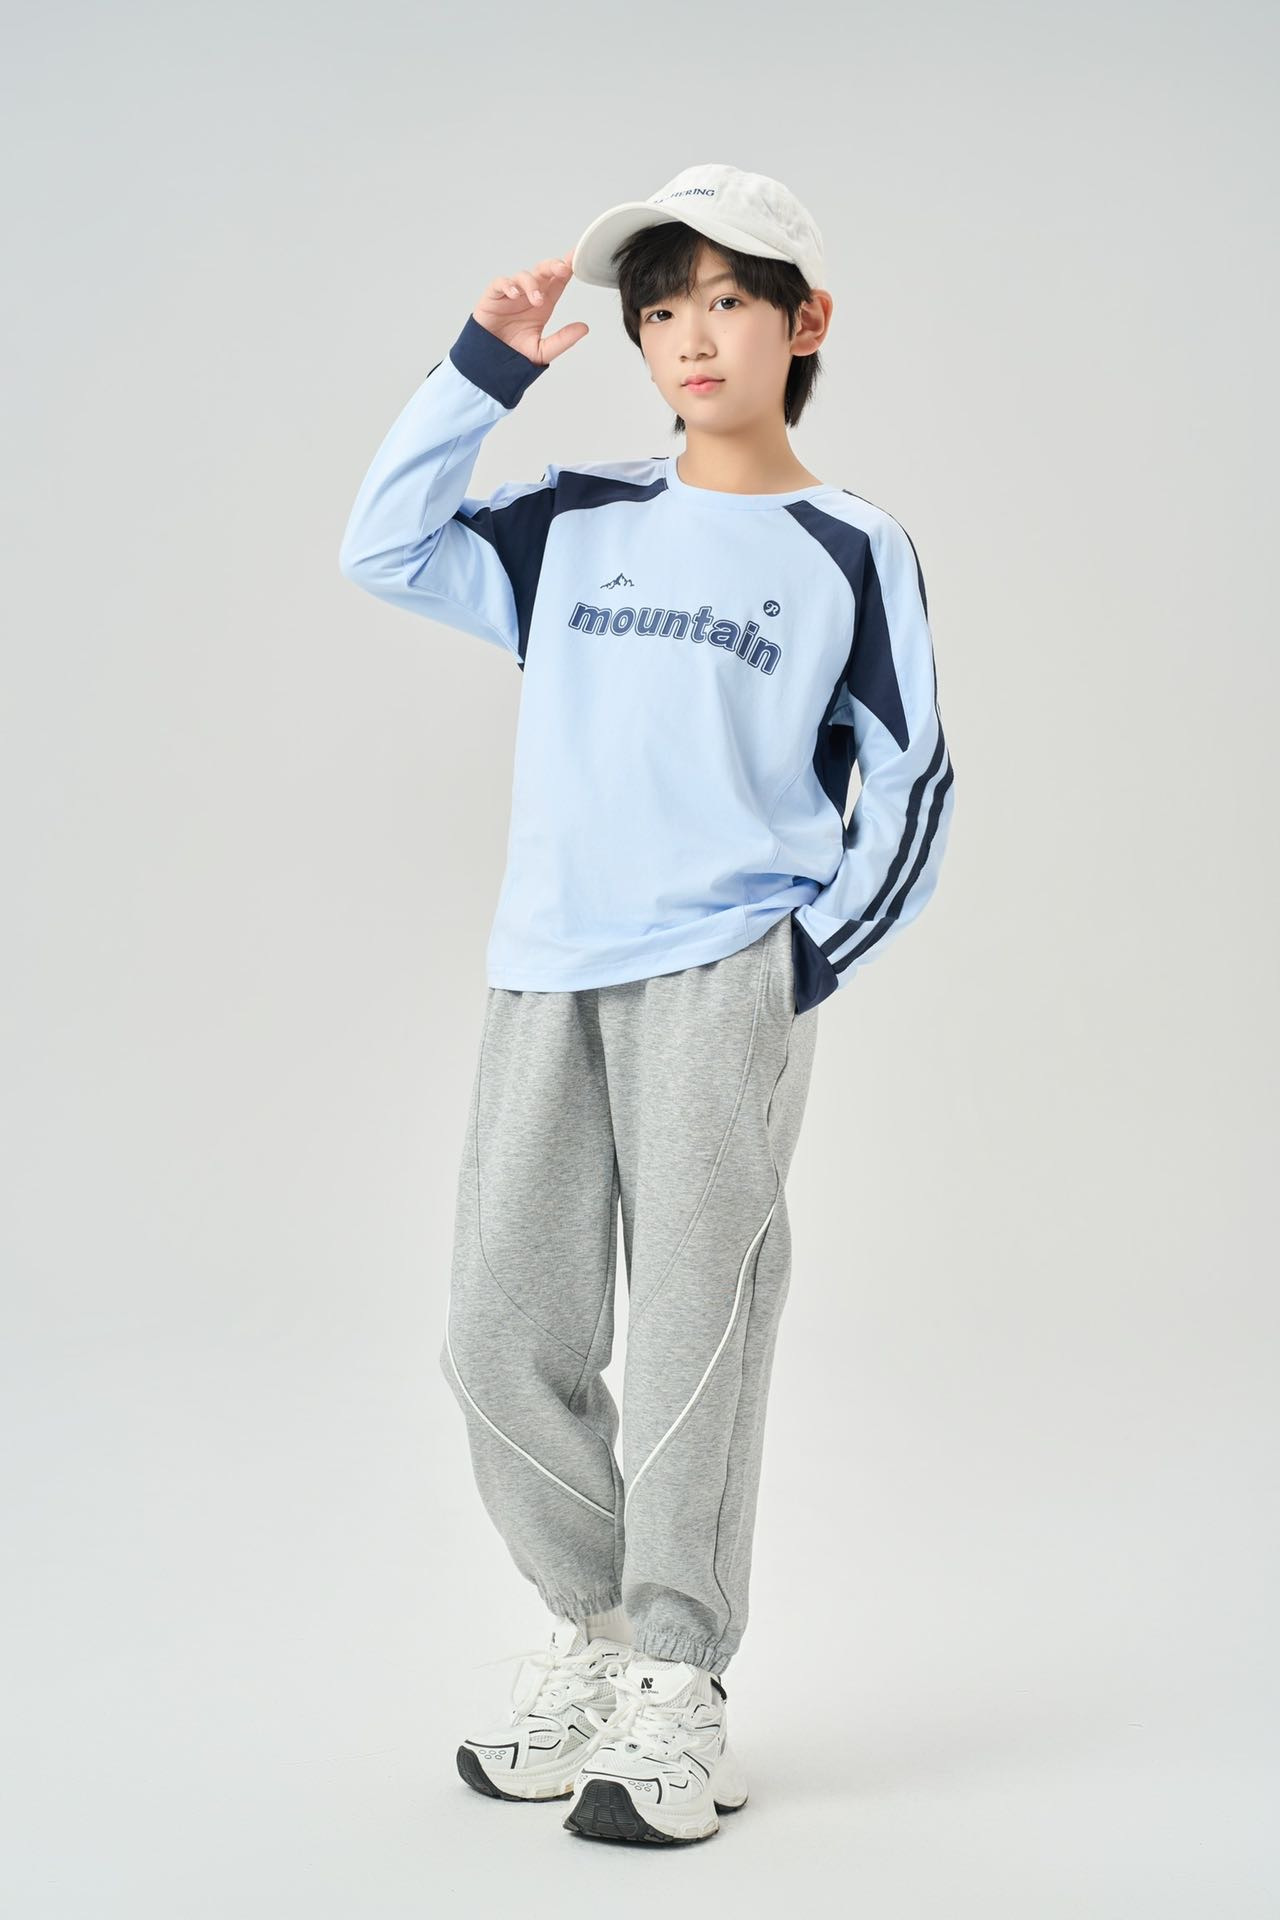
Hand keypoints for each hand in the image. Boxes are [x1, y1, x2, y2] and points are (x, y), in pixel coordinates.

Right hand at [472, 248, 587, 366]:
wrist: (491, 364)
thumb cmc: (514, 354)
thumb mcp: (543, 351)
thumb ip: (563, 340)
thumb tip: (584, 328)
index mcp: (544, 304)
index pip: (558, 281)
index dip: (567, 268)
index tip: (577, 259)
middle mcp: (529, 295)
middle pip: (543, 271)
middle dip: (553, 266)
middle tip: (562, 269)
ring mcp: (511, 294)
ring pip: (524, 276)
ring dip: (531, 285)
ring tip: (537, 301)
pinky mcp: (494, 296)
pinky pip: (501, 283)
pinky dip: (508, 285)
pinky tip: (514, 294)